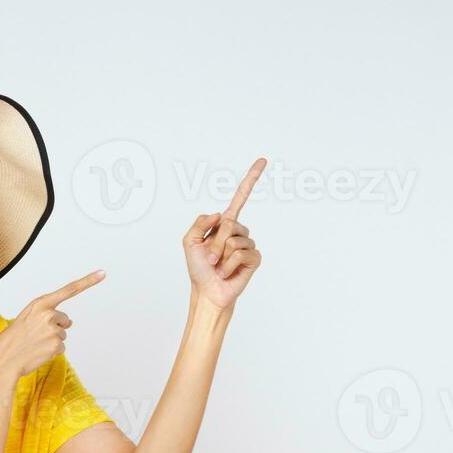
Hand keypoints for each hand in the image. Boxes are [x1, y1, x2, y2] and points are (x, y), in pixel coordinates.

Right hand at [0, 269, 105, 379]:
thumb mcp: (28, 318)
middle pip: (64, 319)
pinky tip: (38, 352)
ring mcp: (54, 330)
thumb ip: (48, 314)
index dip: (88, 281)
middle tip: (35, 334)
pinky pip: (61, 347)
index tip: (103, 273)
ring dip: (51, 340)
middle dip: (54, 327)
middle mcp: (49, 314)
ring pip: (62, 334)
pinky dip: (52, 351)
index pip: (68, 290)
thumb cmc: (14, 338)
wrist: (4, 359)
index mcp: (40, 303)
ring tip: (34, 343)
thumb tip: (71, 322)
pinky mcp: (57, 345)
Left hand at [183, 157, 265, 309]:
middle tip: (210, 258)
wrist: (207, 291)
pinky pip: (243, 254)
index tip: (263, 161)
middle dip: (215, 242)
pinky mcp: (254, 259)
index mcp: (224, 223)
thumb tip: (221, 214)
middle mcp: (238, 231)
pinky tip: (228, 272)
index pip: (240, 197)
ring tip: (219, 266)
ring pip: (235, 240)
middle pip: (230, 223)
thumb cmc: (198, 268)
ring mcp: (248, 245)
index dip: (251, 179)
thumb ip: (200, 222)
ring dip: (221, 256)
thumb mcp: (189, 241)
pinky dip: (230, 265)